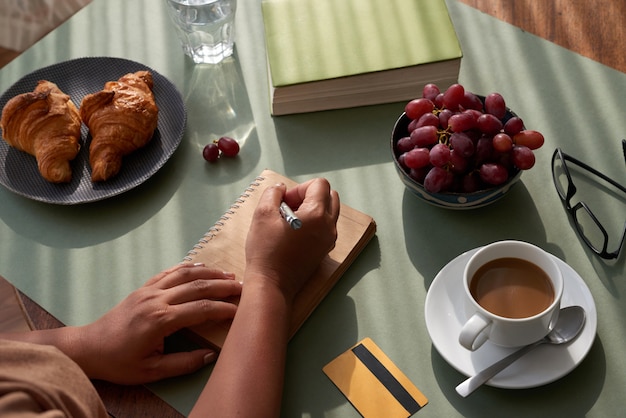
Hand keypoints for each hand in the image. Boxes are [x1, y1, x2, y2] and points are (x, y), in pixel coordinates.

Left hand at [75, 264, 241, 383]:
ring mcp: (149, 290)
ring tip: (228, 275)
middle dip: (222, 286)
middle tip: (242, 287)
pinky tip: (202, 266)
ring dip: (209, 272)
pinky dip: (188, 267)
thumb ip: (183, 363)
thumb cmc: (120, 362)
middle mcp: (156, 299)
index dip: (223, 309)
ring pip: (185, 274)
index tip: (240, 310)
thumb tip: (211, 355)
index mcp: (160, 320)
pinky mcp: (143, 287)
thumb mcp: (152, 371)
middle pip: (197, 286)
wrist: (89, 347)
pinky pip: (170, 271)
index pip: (201, 310)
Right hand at [244, 178, 339, 300]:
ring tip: (290, 220)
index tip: (285, 201)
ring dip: (312, 209)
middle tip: (289, 207)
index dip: (300, 188)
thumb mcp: (263, 214)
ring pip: (329, 212)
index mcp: (317, 214)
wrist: (272, 284)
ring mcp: (329, 240)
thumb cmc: (266, 250)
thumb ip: (273, 193)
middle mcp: (329, 226)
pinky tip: (294, 233)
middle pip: (330, 196)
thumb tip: (281, 188)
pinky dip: (314, 224)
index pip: (320, 184)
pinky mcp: (324, 251)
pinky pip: (325, 228)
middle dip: (310, 195)